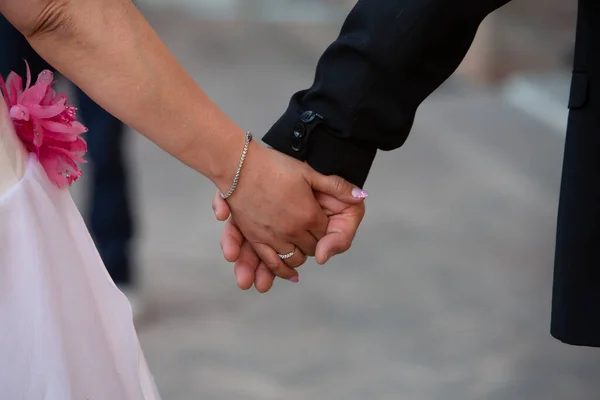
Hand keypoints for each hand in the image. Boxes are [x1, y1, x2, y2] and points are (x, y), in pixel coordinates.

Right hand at [213, 142, 365, 282]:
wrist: (240, 165)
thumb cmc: (274, 165)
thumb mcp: (308, 172)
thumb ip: (335, 186)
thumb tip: (361, 196)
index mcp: (308, 215)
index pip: (325, 234)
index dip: (325, 230)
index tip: (321, 224)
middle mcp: (292, 231)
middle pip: (311, 248)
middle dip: (313, 244)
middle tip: (310, 236)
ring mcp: (273, 237)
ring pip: (293, 259)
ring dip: (298, 259)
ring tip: (299, 257)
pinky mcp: (256, 239)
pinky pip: (272, 263)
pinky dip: (280, 271)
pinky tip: (288, 273)